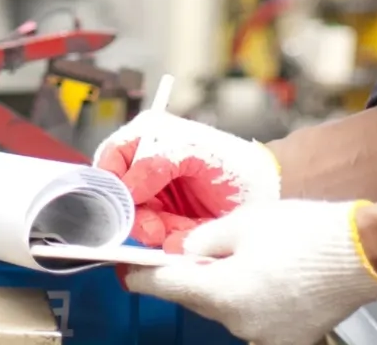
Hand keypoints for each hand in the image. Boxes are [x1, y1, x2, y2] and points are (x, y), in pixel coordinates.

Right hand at [93, 111, 280, 250]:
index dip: (112, 180)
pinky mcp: (166, 225)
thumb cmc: (236, 164)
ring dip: (150, 230)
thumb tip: (128, 187)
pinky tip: (182, 235)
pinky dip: (165, 240)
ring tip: (172, 231)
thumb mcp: (198, 150)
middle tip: (153, 226)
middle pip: (116, 195)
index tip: (126, 200)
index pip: (111, 156)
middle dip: (133, 214)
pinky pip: (153, 238)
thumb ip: (160, 159)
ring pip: (132, 221)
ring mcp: (156, 197)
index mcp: (151, 136)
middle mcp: (147, 166)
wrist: (265, 194)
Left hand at [122, 199, 376, 344]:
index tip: (128, 268)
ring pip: (231, 308)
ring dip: (232, 284)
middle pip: (202, 298)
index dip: (144, 275)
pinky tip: (276, 273)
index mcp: (223, 294)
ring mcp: (266, 337)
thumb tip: (183, 252)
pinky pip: (259, 318)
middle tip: (207, 243)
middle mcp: (239, 325)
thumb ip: (206, 240)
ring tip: (258, 252)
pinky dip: (258, 298)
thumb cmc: (305, 231)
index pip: (167, 287)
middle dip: (199, 273)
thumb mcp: (246, 222)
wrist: (363, 253)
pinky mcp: (290, 339)